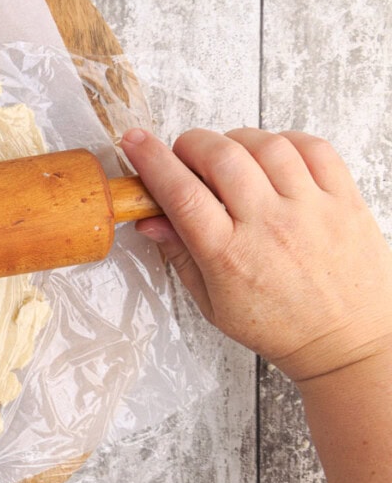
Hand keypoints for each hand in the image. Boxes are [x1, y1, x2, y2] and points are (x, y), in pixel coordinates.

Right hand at [120, 128, 391, 383]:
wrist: (347, 342)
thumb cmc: (280, 327)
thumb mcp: (213, 303)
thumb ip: (180, 255)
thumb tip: (150, 220)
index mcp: (229, 255)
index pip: (181, 193)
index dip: (151, 159)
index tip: (135, 141)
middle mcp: (270, 226)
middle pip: (220, 157)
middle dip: (191, 144)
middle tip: (186, 156)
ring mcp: (311, 210)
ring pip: (265, 145)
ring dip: (236, 140)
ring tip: (230, 157)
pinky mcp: (344, 201)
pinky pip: (314, 148)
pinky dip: (285, 140)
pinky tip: (273, 156)